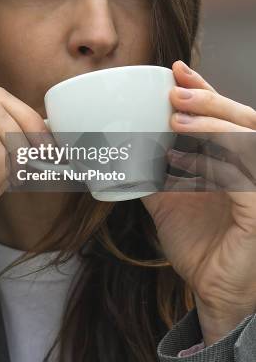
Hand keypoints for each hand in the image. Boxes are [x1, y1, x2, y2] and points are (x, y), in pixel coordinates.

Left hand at [141, 60, 255, 343]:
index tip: (176, 71)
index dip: (204, 90)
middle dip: (209, 100)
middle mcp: (249, 167)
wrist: (213, 290)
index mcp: (230, 159)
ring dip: (212, 124)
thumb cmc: (199, 242)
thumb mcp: (166, 199)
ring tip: (176, 117)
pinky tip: (184, 160)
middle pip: (242, 119)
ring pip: (248, 141)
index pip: (224, 115)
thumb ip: (151, 172)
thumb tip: (118, 150)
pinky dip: (214, 164)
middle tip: (174, 92)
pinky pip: (242, 180)